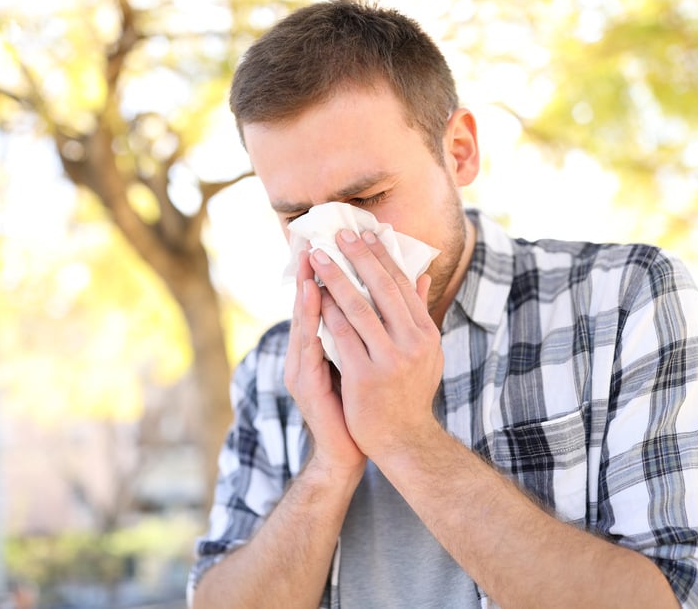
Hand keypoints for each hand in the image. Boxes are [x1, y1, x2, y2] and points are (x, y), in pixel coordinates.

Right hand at [284, 249, 365, 482]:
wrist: (348, 450)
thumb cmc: (359, 405)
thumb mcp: (365, 361)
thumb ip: (368, 330)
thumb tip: (394, 297)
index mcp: (320, 347)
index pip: (322, 304)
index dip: (326, 276)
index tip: (333, 245)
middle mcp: (306, 355)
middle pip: (307, 308)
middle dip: (310, 276)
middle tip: (314, 245)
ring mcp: (303, 370)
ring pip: (303, 324)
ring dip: (306, 296)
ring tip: (310, 268)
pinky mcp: (307, 386)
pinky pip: (308, 350)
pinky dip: (310, 326)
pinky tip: (315, 305)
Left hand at [309, 229, 443, 458]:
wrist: (404, 440)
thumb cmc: (410, 392)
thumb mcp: (424, 351)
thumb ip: (418, 313)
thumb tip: (422, 275)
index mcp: (427, 333)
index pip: (403, 285)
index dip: (383, 256)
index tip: (365, 234)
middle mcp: (413, 343)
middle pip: (382, 289)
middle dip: (357, 257)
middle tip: (338, 233)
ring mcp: (390, 360)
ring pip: (357, 307)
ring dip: (334, 278)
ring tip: (317, 257)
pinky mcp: (365, 376)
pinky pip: (340, 335)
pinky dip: (325, 311)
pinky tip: (312, 295)